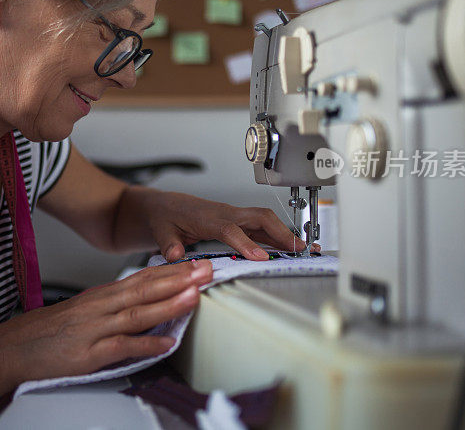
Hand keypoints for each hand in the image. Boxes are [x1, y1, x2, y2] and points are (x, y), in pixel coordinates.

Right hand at [0, 259, 212, 384]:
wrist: (11, 349)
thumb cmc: (48, 332)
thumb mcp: (83, 311)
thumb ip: (114, 306)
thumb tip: (146, 303)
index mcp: (101, 296)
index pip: (141, 277)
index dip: (171, 270)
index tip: (196, 262)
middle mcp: (100, 307)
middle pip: (144, 289)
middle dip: (178, 279)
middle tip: (207, 269)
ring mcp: (95, 330)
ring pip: (137, 314)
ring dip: (168, 304)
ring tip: (194, 296)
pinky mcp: (88, 354)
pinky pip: (122, 348)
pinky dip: (146, 346)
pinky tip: (167, 344)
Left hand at [146, 192, 320, 261]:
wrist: (165, 206)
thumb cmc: (165, 217)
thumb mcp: (160, 231)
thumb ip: (168, 243)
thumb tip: (175, 255)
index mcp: (206, 217)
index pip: (230, 229)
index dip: (246, 243)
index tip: (261, 257)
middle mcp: (224, 213)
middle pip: (258, 218)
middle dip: (279, 232)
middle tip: (298, 250)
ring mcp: (234, 216)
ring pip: (264, 220)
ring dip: (284, 233)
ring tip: (304, 250)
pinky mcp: (238, 222)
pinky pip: (262, 227)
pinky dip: (278, 236)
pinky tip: (290, 248)